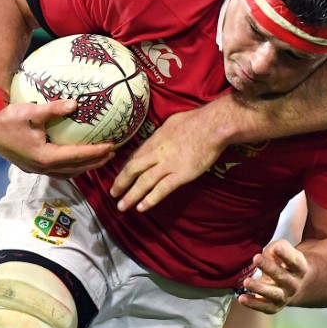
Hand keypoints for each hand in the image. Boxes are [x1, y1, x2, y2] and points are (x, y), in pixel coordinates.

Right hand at [0, 98, 114, 177]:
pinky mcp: (32, 166)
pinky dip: (72, 166)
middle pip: (76, 168)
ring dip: (85, 166)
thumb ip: (55, 108)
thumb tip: (76, 103)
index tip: (113, 146)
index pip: (77, 156)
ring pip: (68, 172)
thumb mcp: (33, 111)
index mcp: (44, 157)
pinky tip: (79, 158)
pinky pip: (58, 170)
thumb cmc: (10, 117)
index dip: (97, 152)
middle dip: (96, 162)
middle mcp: (41, 167)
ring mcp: (36, 169)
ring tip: (101, 157)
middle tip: (113, 152)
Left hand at [110, 105, 227, 211]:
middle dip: (121, 182)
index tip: (120, 176)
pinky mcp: (181, 175)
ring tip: (122, 206)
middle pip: (133, 169)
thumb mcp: (171, 122)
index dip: (125, 168)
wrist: (212, 126)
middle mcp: (157, 153)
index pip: (135, 156)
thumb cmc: (196, 120)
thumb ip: (162, 133)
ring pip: (144, 182)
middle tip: (113, 193)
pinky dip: (151, 199)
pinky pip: (162, 189)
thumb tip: (158, 136)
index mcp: (155, 139)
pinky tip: (142, 208)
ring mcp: (168, 165)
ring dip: (131, 195)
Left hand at [236, 239, 308, 313]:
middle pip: (282, 276)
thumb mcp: (285, 251)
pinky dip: (253, 304)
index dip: (285, 254)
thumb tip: (273, 250)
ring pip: (273, 294)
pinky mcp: (274, 307)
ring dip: (260, 288)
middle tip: (256, 258)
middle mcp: (294, 284)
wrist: (292, 286)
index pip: (294, 261)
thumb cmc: (284, 262)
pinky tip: (241, 298)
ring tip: (246, 282)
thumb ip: (280, 247)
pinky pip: (263, 307)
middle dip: (269, 268)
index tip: (275, 248)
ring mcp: (284, 297)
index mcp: (299, 268)